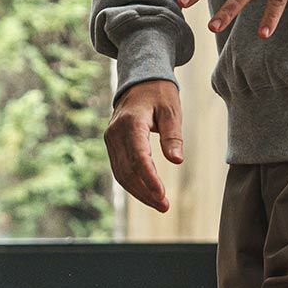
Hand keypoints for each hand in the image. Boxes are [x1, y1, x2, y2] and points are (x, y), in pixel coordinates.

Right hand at [104, 77, 182, 213]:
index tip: (161, 195)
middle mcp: (115, 132)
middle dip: (146, 191)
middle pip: (128, 170)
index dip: (149, 178)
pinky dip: (132, 183)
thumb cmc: (159, 94)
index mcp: (131, 122)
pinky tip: (147, 193)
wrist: (139, 81)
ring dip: (139, 192)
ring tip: (159, 204)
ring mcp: (110, 139)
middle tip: (165, 206)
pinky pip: (119, 169)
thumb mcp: (172, 111)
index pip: (138, 156)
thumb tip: (176, 161)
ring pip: (121, 173)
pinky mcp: (112, 144)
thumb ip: (172, 136)